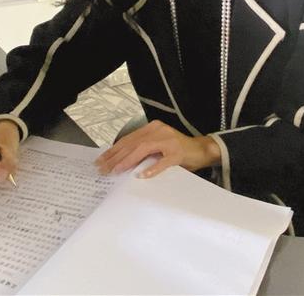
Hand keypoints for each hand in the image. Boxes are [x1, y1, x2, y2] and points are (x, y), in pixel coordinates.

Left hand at [95, 120, 220, 177]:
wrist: (202, 150)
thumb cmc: (178, 151)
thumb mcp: (158, 147)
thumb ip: (143, 150)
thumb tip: (120, 162)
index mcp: (153, 128)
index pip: (129, 139)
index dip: (114, 150)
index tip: (101, 160)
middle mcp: (159, 131)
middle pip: (133, 144)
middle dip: (116, 157)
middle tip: (103, 168)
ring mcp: (169, 141)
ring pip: (143, 150)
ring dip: (128, 161)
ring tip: (116, 171)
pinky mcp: (178, 153)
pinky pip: (163, 162)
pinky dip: (152, 169)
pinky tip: (142, 176)